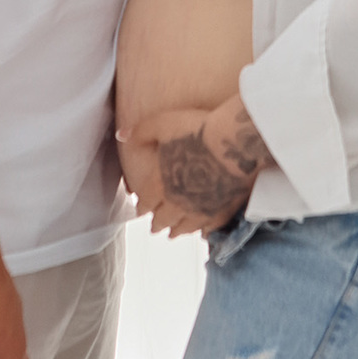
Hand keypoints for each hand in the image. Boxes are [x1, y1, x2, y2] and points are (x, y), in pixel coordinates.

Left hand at [117, 96, 271, 238]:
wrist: (235, 143)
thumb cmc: (198, 129)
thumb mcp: (162, 123)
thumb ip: (140, 132)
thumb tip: (122, 135)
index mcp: (160, 184)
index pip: (146, 201)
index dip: (142, 206)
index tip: (141, 210)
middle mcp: (178, 203)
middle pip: (164, 219)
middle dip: (157, 223)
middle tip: (155, 227)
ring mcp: (202, 210)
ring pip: (185, 227)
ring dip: (177, 231)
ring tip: (173, 234)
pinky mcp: (224, 211)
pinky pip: (211, 228)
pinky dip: (205, 232)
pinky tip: (204, 233)